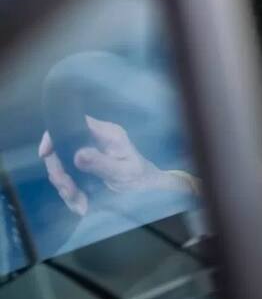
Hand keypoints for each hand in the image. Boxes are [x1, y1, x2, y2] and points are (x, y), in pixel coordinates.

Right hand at [38, 116, 187, 214]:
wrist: (148, 188)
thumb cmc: (141, 176)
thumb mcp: (123, 171)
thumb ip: (101, 163)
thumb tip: (77, 155)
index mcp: (106, 133)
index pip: (73, 124)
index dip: (54, 135)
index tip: (46, 154)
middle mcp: (93, 140)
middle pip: (60, 148)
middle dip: (59, 171)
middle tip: (68, 190)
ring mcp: (87, 155)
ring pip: (62, 167)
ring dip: (65, 187)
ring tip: (79, 202)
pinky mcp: (84, 169)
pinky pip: (68, 180)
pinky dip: (72, 194)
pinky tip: (82, 205)